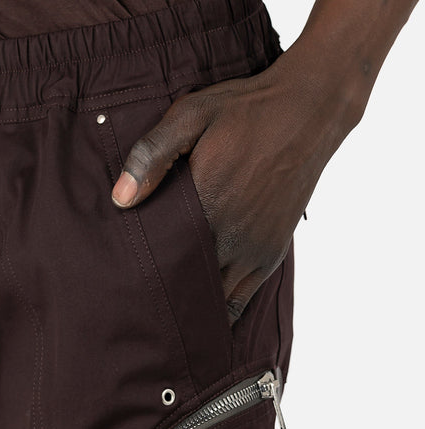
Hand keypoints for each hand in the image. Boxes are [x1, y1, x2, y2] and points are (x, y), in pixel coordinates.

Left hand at [110, 43, 358, 323]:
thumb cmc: (244, 111)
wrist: (309, 111)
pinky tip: (200, 317)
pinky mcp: (269, 257)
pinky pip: (239, 301)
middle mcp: (229, 237)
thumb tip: (120, 199)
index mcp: (204, 206)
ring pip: (212, 302)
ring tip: (164, 315)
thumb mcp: (191, 116)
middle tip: (136, 306)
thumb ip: (152, 154)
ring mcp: (251, 252)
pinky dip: (219, 313)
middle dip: (160, 297)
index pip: (160, 259)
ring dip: (189, 308)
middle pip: (183, 286)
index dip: (140, 273)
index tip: (121, 281)